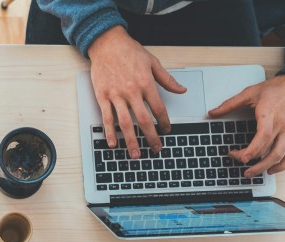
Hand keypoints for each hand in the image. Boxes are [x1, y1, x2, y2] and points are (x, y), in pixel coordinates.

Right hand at [88, 26, 186, 158]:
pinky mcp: (102, 97)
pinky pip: (107, 118)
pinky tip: (113, 143)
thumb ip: (167, 79)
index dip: (164, 121)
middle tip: (156, 148)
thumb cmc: (129, 51)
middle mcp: (131, 91)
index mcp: (145, 83)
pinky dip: (110, 132)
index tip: (167, 130)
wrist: (107, 44)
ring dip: (131, 141)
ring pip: (125, 123)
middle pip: (144, 120)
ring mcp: (116, 95)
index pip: (158, 108)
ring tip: (136, 154)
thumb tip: (181, 90)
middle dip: (151, 137)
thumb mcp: (152, 62)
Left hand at [208, 72, 284, 176]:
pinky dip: (283, 165)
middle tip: (237, 161)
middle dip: (251, 160)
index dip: (252, 149)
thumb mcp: (251, 92)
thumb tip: (212, 112)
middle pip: (268, 149)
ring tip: (251, 173)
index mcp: (270, 114)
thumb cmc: (278, 87)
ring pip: (280, 155)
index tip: (241, 158)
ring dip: (265, 167)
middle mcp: (281, 125)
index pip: (263, 136)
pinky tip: (271, 169)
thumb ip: (230, 103)